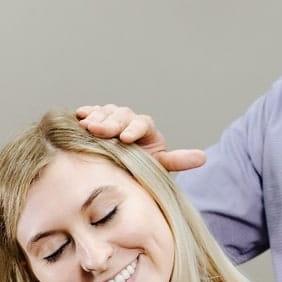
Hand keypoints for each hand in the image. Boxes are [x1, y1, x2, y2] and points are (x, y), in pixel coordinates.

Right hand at [75, 104, 205, 170]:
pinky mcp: (97, 118)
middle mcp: (129, 119)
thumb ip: (176, 160)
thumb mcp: (158, 166)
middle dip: (110, 123)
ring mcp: (112, 117)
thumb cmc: (140, 169)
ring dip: (97, 118)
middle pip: (122, 115)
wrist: (118, 171)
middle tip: (98, 131)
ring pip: (106, 111)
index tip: (125, 139)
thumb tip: (202, 158)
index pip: (142, 123)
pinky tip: (79, 115)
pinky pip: (92, 111)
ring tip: (87, 127)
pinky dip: (86, 112)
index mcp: (146, 129)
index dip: (134, 129)